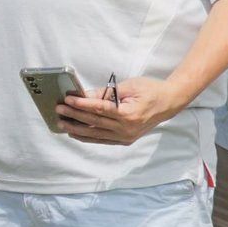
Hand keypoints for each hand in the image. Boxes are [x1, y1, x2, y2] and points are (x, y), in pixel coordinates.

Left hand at [57, 78, 183, 143]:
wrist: (169, 103)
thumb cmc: (150, 90)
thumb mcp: (129, 86)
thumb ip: (107, 93)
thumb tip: (85, 95)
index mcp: (128, 114)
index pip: (100, 109)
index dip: (82, 104)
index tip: (68, 99)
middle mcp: (126, 129)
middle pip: (94, 122)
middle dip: (74, 116)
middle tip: (59, 110)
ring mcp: (126, 137)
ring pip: (96, 135)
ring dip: (77, 129)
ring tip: (62, 123)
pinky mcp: (125, 140)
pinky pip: (102, 140)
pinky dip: (88, 137)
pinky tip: (75, 133)